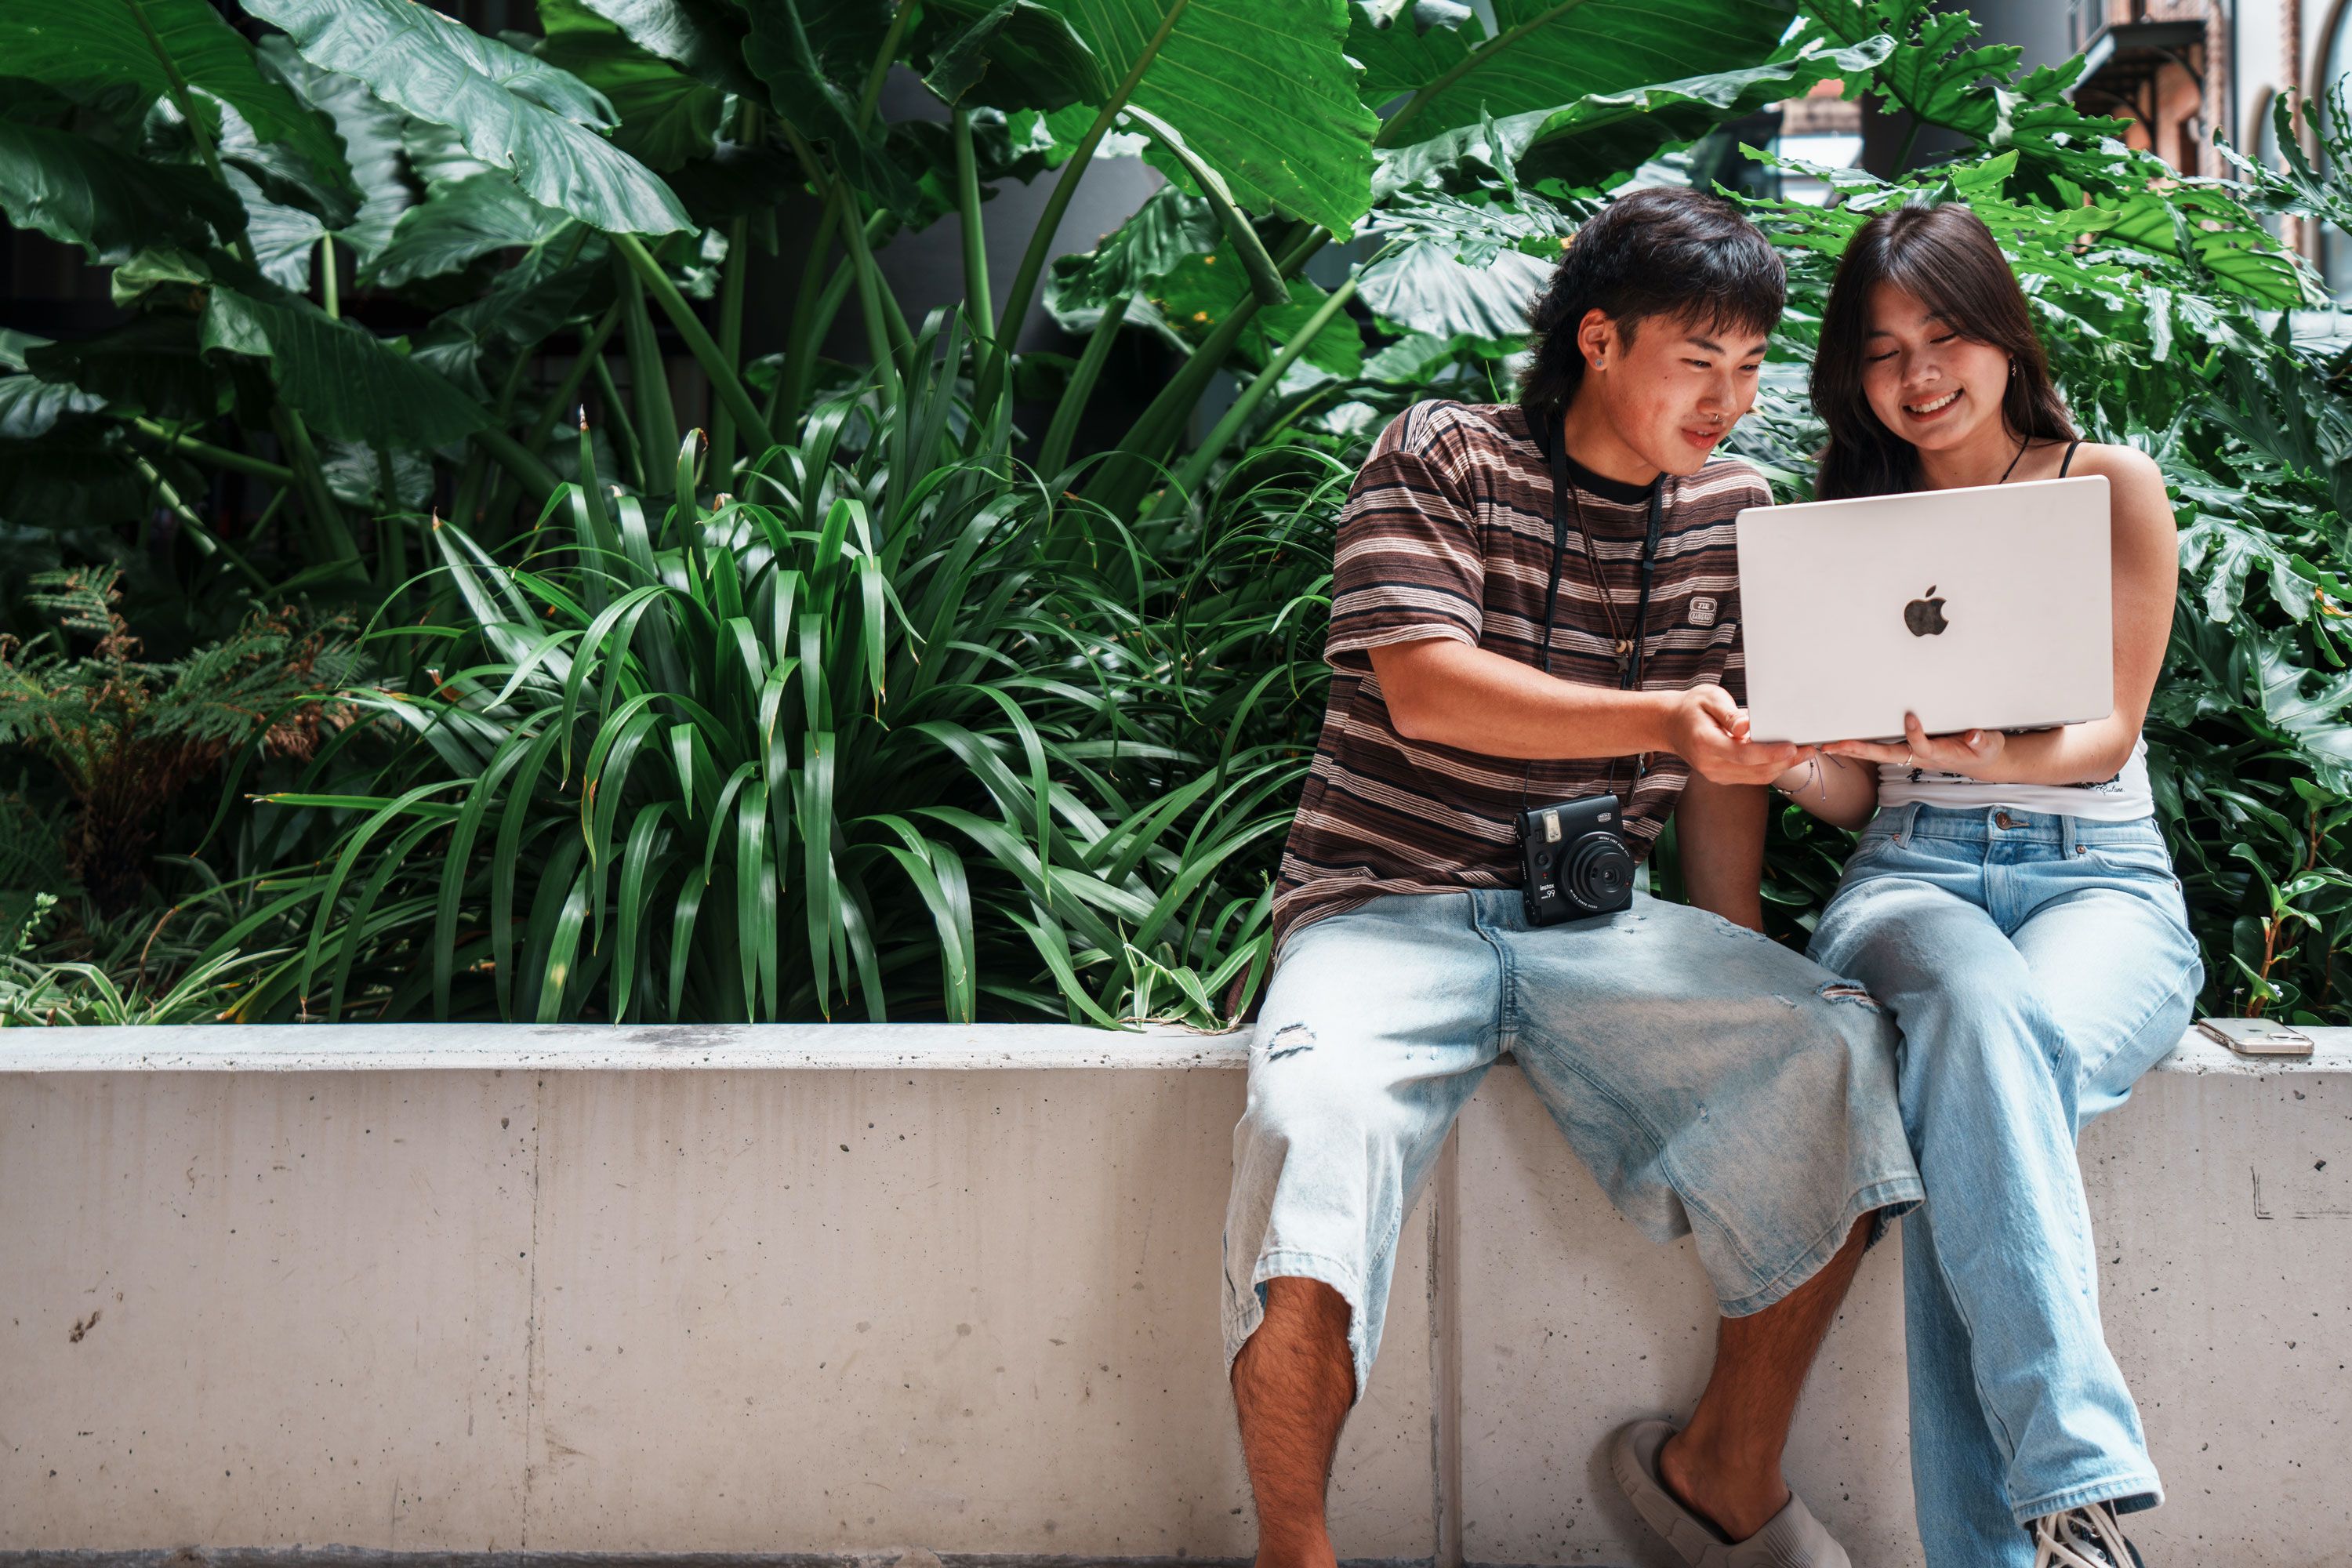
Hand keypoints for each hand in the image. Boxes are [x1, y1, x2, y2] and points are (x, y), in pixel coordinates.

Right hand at [1666, 685, 1801, 784]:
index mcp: (1705, 743)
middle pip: (1756, 770)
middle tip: (1810, 749)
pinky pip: (1752, 777)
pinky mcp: (1723, 777)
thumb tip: (1746, 726)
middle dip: (1786, 762)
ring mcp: (1716, 774)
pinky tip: (1785, 756)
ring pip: (1757, 777)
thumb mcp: (1708, 698)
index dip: (1771, 752)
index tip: (1792, 746)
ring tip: (1804, 753)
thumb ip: (1729, 713)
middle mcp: (1710, 764)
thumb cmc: (1692, 707)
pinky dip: (1771, 768)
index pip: (1743, 753)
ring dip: (1782, 766)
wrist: (1670, 726)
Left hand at [1821, 712, 2004, 776]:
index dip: (1915, 732)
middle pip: (1885, 754)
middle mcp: (1918, 756)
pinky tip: (1842, 744)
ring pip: (1877, 754)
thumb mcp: (1988, 745)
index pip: (1921, 744)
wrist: (1979, 760)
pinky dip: (1860, 748)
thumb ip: (1982, 741)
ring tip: (1828, 746)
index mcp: (1938, 753)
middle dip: (1860, 749)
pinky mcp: (1907, 749)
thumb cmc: (1982, 749)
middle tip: (1836, 745)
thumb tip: (1974, 735)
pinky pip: (1879, 750)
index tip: (1911, 716)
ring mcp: (1910, 754)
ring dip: (1853, 750)